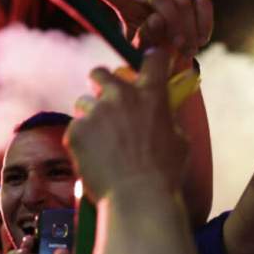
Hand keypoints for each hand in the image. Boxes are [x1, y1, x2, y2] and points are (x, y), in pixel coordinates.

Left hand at [66, 48, 187, 199]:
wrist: (136, 195)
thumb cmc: (164, 172)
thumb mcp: (178, 139)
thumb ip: (166, 118)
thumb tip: (162, 113)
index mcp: (150, 94)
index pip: (153, 58)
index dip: (152, 58)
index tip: (149, 62)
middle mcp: (120, 96)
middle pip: (100, 73)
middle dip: (100, 83)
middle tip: (105, 99)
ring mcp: (95, 112)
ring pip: (84, 103)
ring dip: (90, 116)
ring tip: (100, 141)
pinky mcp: (75, 130)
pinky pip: (75, 128)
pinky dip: (81, 140)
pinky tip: (92, 157)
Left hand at [73, 0, 212, 63]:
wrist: (177, 60)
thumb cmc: (151, 57)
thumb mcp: (140, 55)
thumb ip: (143, 41)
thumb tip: (156, 20)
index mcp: (127, 7)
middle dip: (171, 21)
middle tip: (177, 46)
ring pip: (183, 2)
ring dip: (187, 30)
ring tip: (186, 50)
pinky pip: (202, 3)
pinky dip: (203, 23)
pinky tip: (200, 40)